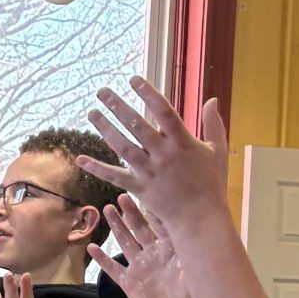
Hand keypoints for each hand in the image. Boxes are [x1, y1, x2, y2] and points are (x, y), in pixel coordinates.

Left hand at [80, 82, 229, 232]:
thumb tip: (212, 99)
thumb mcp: (218, 151)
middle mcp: (163, 154)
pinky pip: (114, 176)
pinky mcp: (139, 188)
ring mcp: (149, 171)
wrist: (201, 218)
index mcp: (182, 142)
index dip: (148, 93)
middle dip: (118, 105)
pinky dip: (96, 168)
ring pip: (122, 146)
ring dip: (105, 128)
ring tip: (91, 113)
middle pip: (136, 124)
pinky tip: (80, 159)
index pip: (163, 111)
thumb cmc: (211, 184)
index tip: (133, 79)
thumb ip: (214, 124)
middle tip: (101, 91)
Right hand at [97, 196, 194, 297]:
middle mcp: (153, 254)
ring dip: (116, 227)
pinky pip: (113, 269)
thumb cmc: (191, 297)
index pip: (160, 224)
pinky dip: (102, 259)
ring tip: (107, 209)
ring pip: (125, 242)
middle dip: (131, 213)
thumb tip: (195, 228)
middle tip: (122, 196)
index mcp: (170, 250)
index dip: (152, 210)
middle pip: (140, 229)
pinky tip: (92, 248)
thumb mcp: (193, 270)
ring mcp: (140, 267)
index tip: (145, 194)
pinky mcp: (129, 282)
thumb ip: (191, 250)